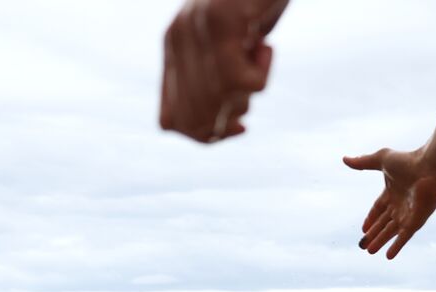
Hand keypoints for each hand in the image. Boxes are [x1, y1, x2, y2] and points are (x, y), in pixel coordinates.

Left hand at [160, 0, 281, 142]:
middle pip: (194, 119)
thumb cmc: (254, 0)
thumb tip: (224, 125)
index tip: (237, 127)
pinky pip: (241, 81)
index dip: (202, 134)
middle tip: (250, 90)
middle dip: (228, 120)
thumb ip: (218, 76)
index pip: (169, 120)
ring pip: (219, 102)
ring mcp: (196, 31)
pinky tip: (265, 46)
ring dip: (248, 94)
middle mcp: (177, 41)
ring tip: (258, 58)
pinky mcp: (221, 23)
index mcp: (173, 49)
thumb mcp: (230, 44)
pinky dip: (262, 75)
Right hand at [343, 147, 435, 258]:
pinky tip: (388, 256)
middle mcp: (400, 204)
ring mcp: (408, 214)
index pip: (379, 209)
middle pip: (383, 223)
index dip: (371, 219)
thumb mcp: (380, 160)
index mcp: (392, 192)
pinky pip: (404, 236)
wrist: (430, 167)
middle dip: (373, 234)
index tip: (363, 229)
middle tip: (363, 245)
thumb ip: (363, 162)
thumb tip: (344, 159)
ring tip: (370, 251)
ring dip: (380, 241)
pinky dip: (397, 245)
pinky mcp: (416, 221)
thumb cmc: (408, 160)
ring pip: (391, 231)